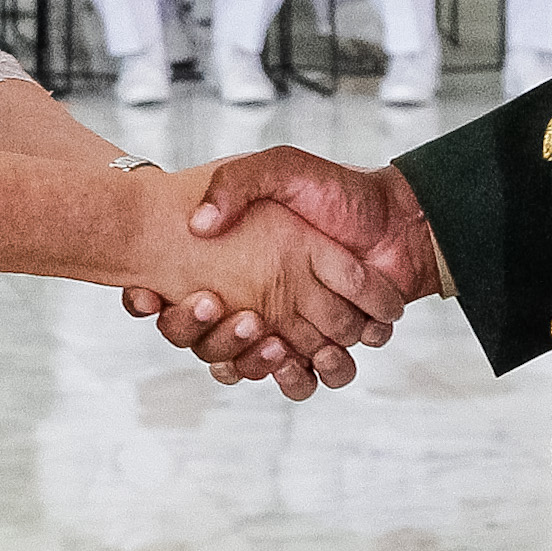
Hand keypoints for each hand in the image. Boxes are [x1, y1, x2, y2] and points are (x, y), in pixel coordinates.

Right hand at [153, 199, 407, 398]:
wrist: (401, 221)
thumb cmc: (338, 192)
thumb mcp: (281, 168)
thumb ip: (236, 183)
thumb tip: (198, 224)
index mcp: (225, 265)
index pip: (168, 297)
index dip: (152, 305)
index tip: (150, 296)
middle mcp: (246, 303)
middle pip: (200, 345)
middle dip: (207, 337)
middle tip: (234, 313)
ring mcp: (283, 330)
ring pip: (243, 370)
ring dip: (253, 362)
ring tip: (275, 342)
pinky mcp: (321, 350)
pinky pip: (299, 382)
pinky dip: (301, 376)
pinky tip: (310, 354)